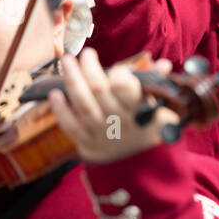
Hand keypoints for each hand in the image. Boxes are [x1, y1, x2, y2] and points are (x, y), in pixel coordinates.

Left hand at [48, 49, 181, 162]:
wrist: (140, 164)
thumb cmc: (146, 125)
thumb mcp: (156, 106)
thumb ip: (156, 81)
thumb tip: (164, 65)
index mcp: (138, 110)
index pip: (126, 89)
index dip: (119, 74)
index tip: (117, 68)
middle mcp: (119, 121)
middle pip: (99, 91)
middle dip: (89, 68)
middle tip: (85, 54)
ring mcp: (102, 132)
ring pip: (84, 105)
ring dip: (73, 81)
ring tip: (67, 62)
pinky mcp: (88, 143)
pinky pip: (71, 126)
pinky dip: (61, 110)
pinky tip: (54, 94)